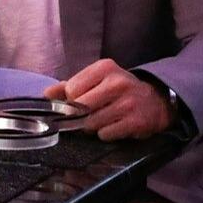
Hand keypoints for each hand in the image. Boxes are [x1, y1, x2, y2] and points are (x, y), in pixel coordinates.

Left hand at [47, 59, 172, 140]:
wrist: (156, 101)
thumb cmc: (119, 91)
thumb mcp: (97, 81)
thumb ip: (69, 86)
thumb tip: (46, 95)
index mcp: (105, 68)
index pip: (71, 89)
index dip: (71, 100)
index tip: (79, 102)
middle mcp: (118, 82)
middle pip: (80, 107)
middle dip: (79, 116)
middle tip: (88, 115)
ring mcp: (128, 103)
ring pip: (91, 123)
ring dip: (92, 127)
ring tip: (102, 120)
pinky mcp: (136, 122)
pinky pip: (106, 134)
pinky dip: (106, 134)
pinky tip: (114, 126)